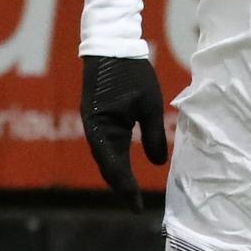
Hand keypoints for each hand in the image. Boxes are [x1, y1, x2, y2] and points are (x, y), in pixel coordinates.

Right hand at [79, 55, 170, 203]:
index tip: (137, 206)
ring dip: (117, 175)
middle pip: (106, 166)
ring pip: (105, 158)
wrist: (109, 44)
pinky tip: (124, 169)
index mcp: (102, 128)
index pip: (114, 166)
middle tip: (135, 206)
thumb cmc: (131, 71)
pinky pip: (106, 146)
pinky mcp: (97, 118)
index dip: (126, 188)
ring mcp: (93, 124)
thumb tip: (158, 164)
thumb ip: (153, 134)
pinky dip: (115, 160)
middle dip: (120, 187)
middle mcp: (93, 130)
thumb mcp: (149, 104)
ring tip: (130, 194)